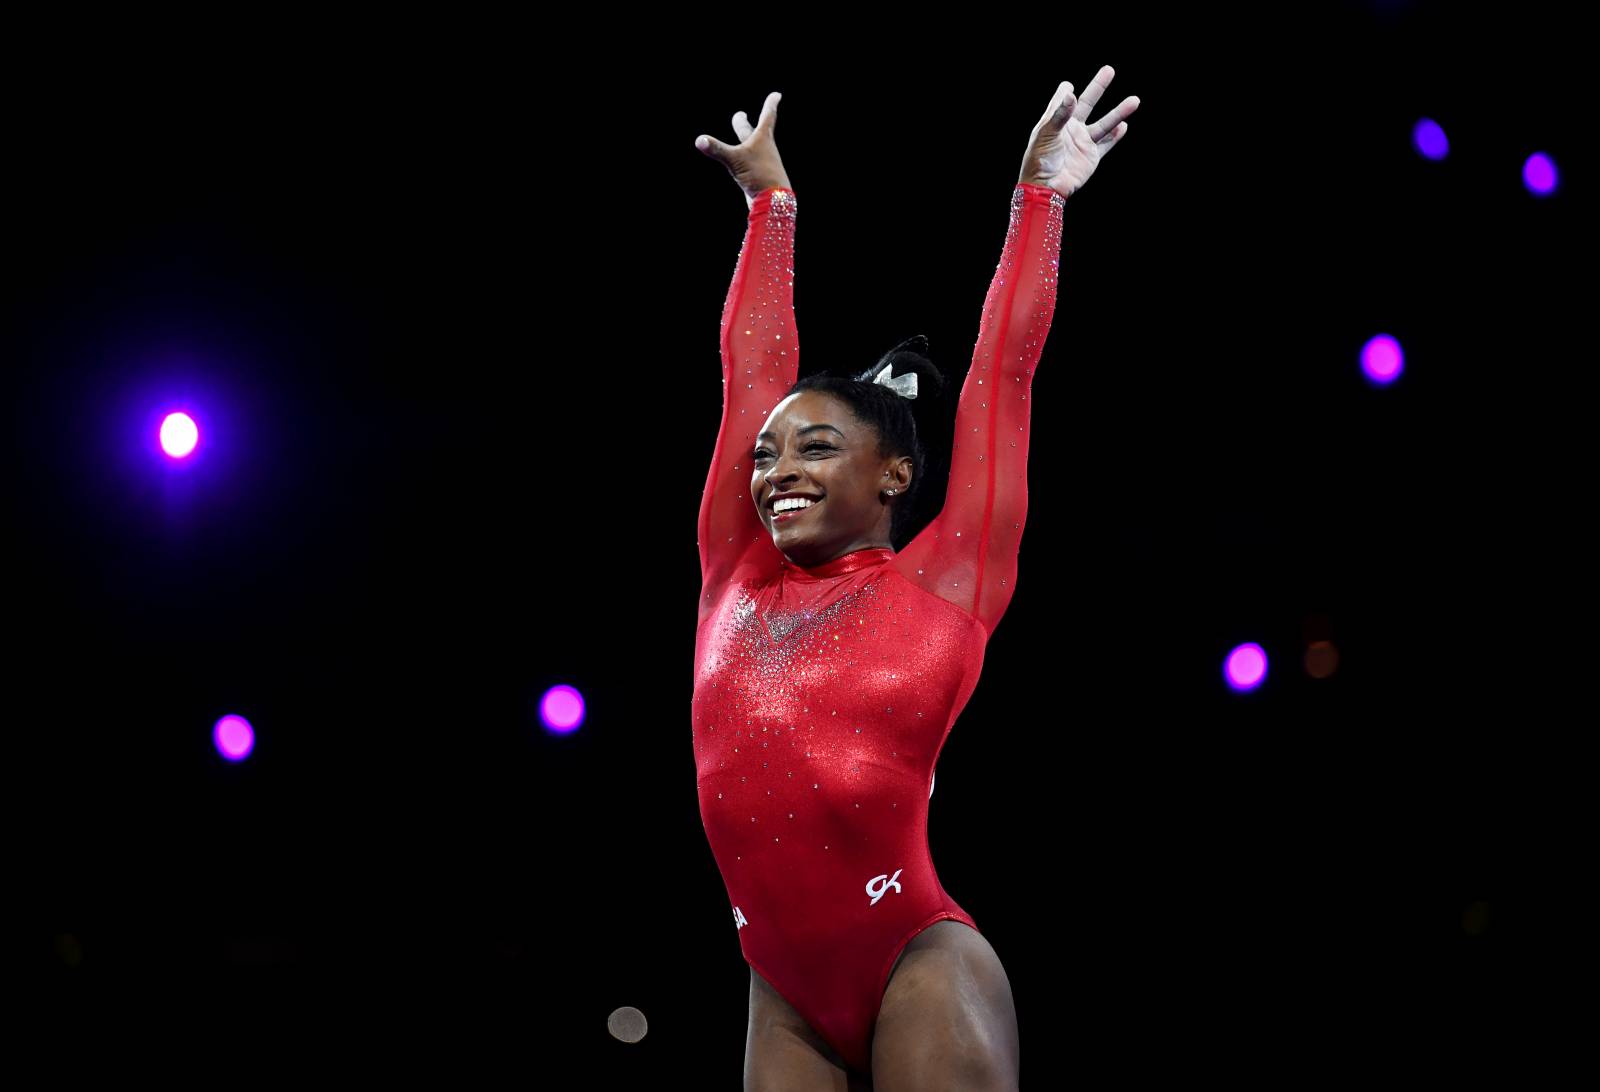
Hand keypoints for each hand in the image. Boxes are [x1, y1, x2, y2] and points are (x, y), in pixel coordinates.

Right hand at [695, 91, 793, 207]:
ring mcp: (762, 163)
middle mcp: (764, 149)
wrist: (773, 202)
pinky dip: (744, 157)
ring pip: (751, 147)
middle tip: (740, 115)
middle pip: (754, 131)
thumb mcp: (735, 161)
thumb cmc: (759, 176)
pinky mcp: (758, 176)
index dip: (771, 104)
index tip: (777, 94)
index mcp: (763, 138)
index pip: (768, 115)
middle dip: (745, 123)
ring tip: (741, 134)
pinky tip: (741, 162)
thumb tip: (699, 140)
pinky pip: (749, 162)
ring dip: (745, 138)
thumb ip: (717, 149)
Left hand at [1018, 67, 1139, 198]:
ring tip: (1135, 101)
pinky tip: (1124, 126)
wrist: (1046, 187)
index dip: (1065, 92)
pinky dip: (1116, 136)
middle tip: (1109, 70)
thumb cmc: (1039, 160)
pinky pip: (1106, 144)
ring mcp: (1083, 142)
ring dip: (1119, 112)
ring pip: (1104, 123)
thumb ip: (1060, 114)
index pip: (1063, 99)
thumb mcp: (1046, 134)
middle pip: (1087, 103)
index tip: (1068, 86)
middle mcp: (1071, 128)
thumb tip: (1072, 92)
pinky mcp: (1091, 156)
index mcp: (1055, 120)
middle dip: (1098, 87)